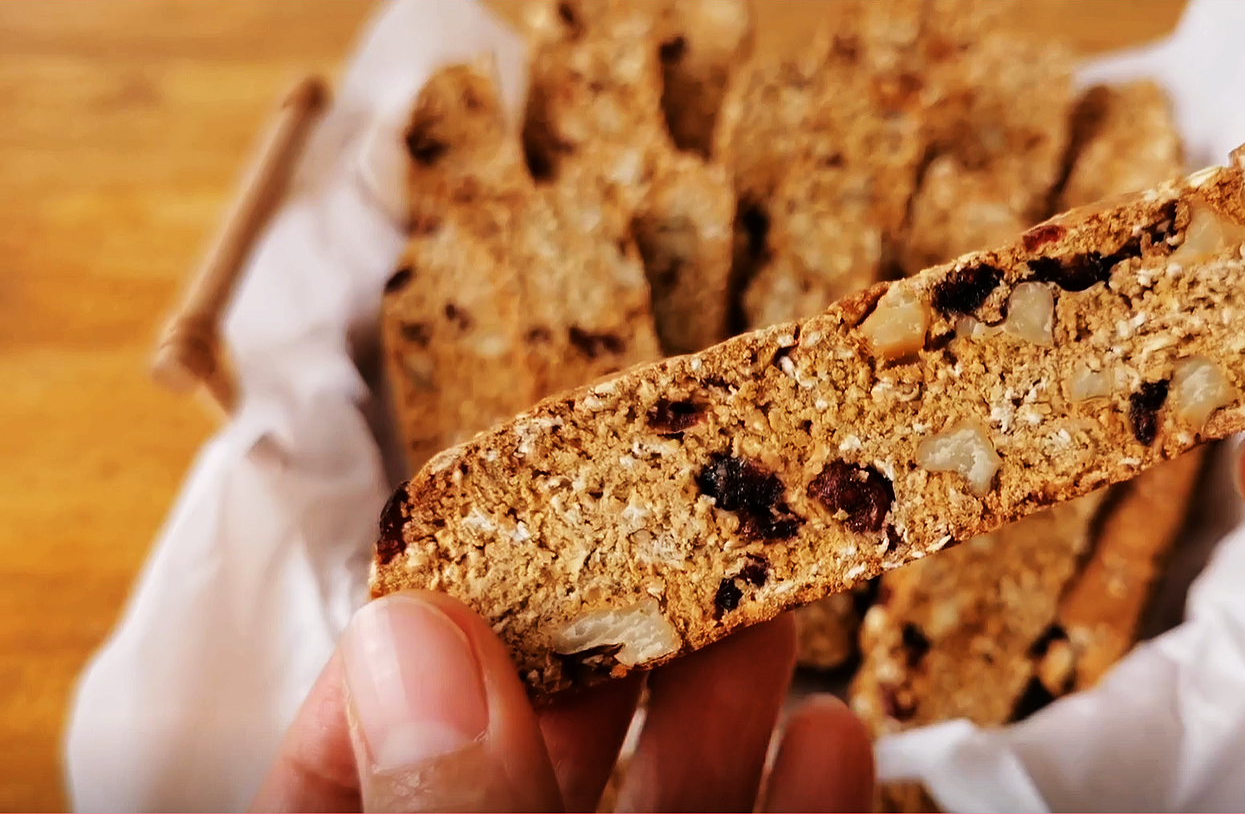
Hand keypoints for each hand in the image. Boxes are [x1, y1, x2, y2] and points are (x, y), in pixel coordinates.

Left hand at [249, 591, 872, 810]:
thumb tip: (411, 643)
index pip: (336, 769)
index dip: (402, 653)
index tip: (478, 550)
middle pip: (519, 758)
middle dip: (607, 641)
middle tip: (667, 536)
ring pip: (650, 808)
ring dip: (717, 704)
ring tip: (772, 608)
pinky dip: (795, 806)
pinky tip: (830, 740)